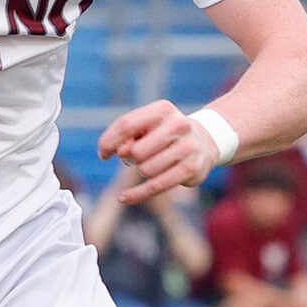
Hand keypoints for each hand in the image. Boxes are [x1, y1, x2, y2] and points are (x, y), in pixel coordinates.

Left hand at [98, 100, 216, 204]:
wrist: (203, 142)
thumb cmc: (163, 134)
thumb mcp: (145, 128)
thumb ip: (127, 136)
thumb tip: (121, 152)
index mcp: (162, 110)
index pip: (126, 125)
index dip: (109, 142)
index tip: (103, 154)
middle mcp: (179, 125)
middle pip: (136, 151)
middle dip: (130, 159)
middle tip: (137, 158)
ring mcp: (187, 147)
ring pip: (146, 170)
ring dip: (141, 171)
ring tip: (150, 165)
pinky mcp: (191, 169)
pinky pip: (156, 186)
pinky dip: (137, 194)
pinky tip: (124, 197)